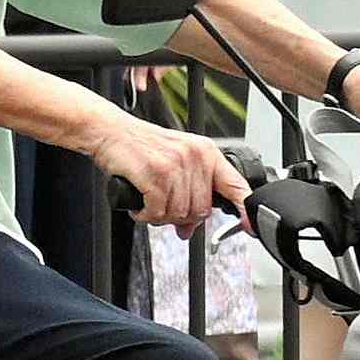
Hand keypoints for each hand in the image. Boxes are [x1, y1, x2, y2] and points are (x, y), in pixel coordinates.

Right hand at [88, 105, 239, 234]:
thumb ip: (187, 194)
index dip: (244, 209)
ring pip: (178, 213)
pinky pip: (158, 211)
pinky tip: (140, 206)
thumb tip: (189, 228)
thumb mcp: (173, 163)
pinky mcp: (155, 173)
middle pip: (201, 209)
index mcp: (206, 152)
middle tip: (163, 211)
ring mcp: (176, 164)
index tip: (249, 226)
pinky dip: (146, 215)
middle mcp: (195, 156)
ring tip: (148, 204)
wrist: (110, 131)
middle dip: (181, 217)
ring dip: (160, 217)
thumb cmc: (140, 146)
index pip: (234, 184)